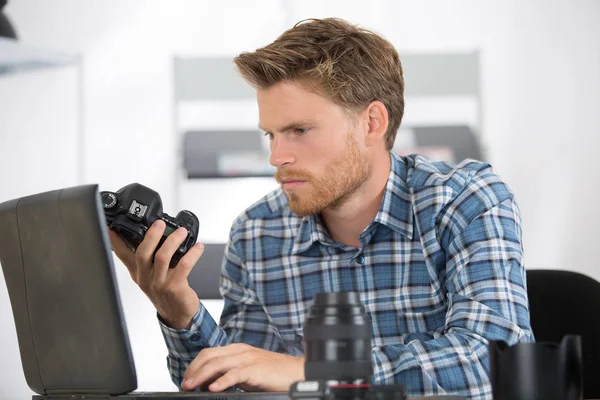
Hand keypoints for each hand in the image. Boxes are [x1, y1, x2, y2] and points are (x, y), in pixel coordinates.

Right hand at [108, 220, 203, 328]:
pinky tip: (198, 247)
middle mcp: (145, 277)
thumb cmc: (165, 291)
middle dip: (151, 236)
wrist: (177, 314)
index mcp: (137, 272)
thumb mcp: (150, 275)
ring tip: (182, 232)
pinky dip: (192, 254)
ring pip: (162, 258)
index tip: (110, 226)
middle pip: (142, 253)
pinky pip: (184, 266)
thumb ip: (148, 257)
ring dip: (173, 241)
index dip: (115, 240)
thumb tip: (153, 231)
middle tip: (159, 223)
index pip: (122, 254)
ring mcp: (159, 283)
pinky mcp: (175, 287)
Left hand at [181, 343, 304, 391]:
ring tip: (192, 387)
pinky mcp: (255, 370)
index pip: (209, 353)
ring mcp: (248, 359)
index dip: (195, 365)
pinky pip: (235, 374)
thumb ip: (230, 373)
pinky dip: (222, 381)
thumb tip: (210, 383)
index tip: (187, 379)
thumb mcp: (248, 371)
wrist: (296, 372)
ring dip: (201, 376)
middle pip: (209, 356)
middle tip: (185, 384)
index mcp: (238, 349)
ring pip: (217, 364)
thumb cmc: (274, 374)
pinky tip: (213, 389)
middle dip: (193, 370)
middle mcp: (241, 351)